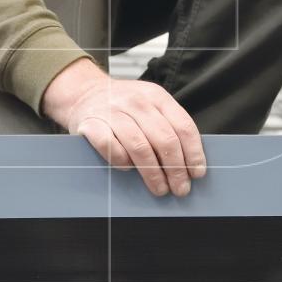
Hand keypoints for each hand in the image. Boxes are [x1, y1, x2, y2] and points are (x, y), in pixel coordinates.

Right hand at [41, 58, 206, 196]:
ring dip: (153, 173)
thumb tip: (189, 164)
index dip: (193, 153)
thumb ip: (168, 126)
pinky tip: (128, 170)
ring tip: (160, 189)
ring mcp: (112, 112)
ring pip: (140, 147)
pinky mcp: (91, 124)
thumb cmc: (123, 107)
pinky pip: (111, 148)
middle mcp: (136, 101)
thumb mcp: (150, 106)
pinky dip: (122, 162)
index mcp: (157, 96)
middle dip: (176, 169)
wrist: (84, 93)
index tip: (197, 173)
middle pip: (164, 139)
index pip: (183, 126)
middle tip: (180, 188)